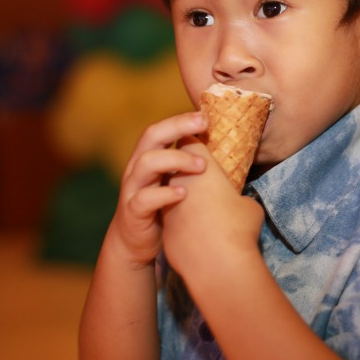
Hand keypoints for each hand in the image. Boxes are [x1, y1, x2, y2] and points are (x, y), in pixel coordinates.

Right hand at [107, 111, 208, 268]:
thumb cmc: (162, 208)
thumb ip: (188, 167)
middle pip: (152, 136)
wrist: (133, 243)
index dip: (181, 120)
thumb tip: (227, 153)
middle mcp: (137, 168)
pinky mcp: (132, 212)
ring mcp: (132, 189)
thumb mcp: (173, 182)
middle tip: (204, 124)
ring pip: (146, 163)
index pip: (162, 129)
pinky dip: (164, 194)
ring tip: (202, 165)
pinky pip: (144, 199)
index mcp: (149, 157)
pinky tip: (183, 194)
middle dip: (177, 126)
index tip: (206, 116)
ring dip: (175, 159)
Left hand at [161, 139, 264, 280]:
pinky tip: (196, 233)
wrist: (217, 264)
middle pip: (177, 165)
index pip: (191, 141)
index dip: (196, 142)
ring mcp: (166, 202)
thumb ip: (238, 198)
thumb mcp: (249, 206)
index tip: (203, 146)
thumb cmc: (238, 227)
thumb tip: (239, 205)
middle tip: (201, 176)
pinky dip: (182, 220)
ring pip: (171, 192)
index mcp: (200, 165)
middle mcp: (178, 179)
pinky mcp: (163, 226)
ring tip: (201, 208)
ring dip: (183, 195)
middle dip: (186, 168)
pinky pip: (172, 217)